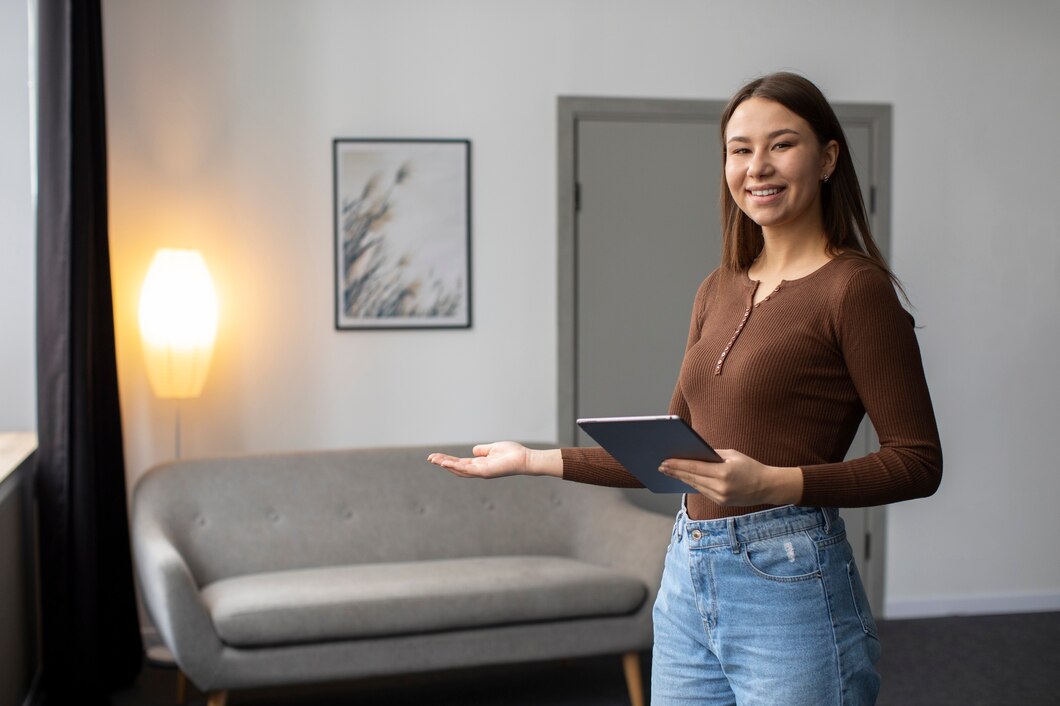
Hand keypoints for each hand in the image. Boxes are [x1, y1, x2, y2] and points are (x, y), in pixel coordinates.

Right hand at [427, 442, 560, 478]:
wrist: (524, 459)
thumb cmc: (512, 454)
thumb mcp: (493, 449)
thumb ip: (482, 451)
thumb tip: (474, 450)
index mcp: (480, 464)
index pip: (460, 463)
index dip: (447, 460)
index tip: (435, 456)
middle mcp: (478, 470)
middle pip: (456, 467)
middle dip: (442, 463)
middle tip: (429, 458)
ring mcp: (481, 472)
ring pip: (459, 469)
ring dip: (445, 464)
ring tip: (433, 460)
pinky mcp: (484, 472)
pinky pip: (467, 469)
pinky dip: (455, 467)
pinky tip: (445, 463)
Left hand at [658, 449, 802, 506]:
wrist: (767, 487)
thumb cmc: (750, 466)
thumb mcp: (732, 455)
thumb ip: (712, 454)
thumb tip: (692, 452)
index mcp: (724, 472)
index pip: (696, 468)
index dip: (678, 464)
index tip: (665, 461)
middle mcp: (721, 487)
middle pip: (692, 478)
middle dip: (675, 471)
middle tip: (660, 466)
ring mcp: (721, 497)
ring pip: (695, 486)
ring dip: (681, 478)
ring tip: (668, 471)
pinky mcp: (721, 502)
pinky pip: (702, 491)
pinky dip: (692, 484)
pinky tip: (683, 478)